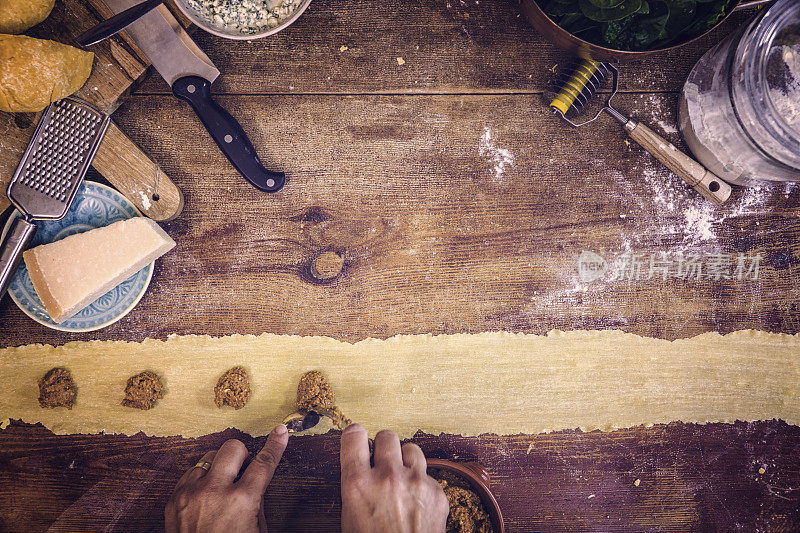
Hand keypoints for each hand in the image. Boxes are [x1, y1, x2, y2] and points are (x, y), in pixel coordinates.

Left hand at [165, 424, 288, 532]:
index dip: (275, 445)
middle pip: (232, 448)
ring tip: (221, 489)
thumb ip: (257, 500)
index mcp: (241, 501)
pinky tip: (206, 496)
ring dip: (219, 468)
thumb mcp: (256, 530)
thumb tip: (256, 476)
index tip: (280, 432)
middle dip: (242, 455)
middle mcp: (214, 492)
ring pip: (209, 457)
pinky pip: (191, 473)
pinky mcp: (174, 499)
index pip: (263, 463)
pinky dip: (201, 480)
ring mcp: (191, 494)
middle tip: (244, 470)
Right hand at [340, 424, 448, 532]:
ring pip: (412, 449)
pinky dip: (423, 484)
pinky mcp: (437, 492)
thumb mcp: (351, 518)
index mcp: (358, 484)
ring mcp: (415, 482)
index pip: (354, 436)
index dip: (355, 436)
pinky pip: (428, 475)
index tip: (357, 439)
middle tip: (381, 461)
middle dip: (384, 447)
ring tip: (401, 478)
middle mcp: (387, 477)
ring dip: (405, 460)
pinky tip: (417, 501)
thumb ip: (355, 487)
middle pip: (387, 436)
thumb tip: (358, 469)